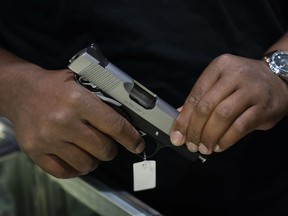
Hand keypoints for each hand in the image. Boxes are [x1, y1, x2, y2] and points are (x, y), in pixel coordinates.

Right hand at [4, 66, 143, 177]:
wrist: (20, 91)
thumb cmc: (55, 86)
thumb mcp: (82, 82)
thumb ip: (104, 99)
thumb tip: (129, 120)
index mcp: (78, 100)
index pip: (115, 126)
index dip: (131, 138)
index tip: (138, 145)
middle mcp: (64, 121)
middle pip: (104, 149)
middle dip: (111, 149)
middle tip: (107, 143)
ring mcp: (48, 139)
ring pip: (87, 164)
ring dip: (94, 159)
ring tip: (89, 149)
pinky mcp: (36, 152)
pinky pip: (65, 172)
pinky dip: (76, 168)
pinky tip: (76, 156)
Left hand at [171, 54, 287, 153]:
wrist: (279, 79)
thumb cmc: (242, 84)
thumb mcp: (220, 83)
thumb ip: (200, 99)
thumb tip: (178, 119)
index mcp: (219, 67)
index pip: (195, 95)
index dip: (183, 119)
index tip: (177, 136)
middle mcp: (234, 75)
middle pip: (206, 106)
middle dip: (195, 130)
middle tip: (191, 145)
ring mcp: (251, 90)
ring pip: (222, 116)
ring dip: (209, 136)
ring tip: (204, 148)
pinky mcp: (264, 106)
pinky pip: (240, 126)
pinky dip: (226, 139)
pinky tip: (219, 145)